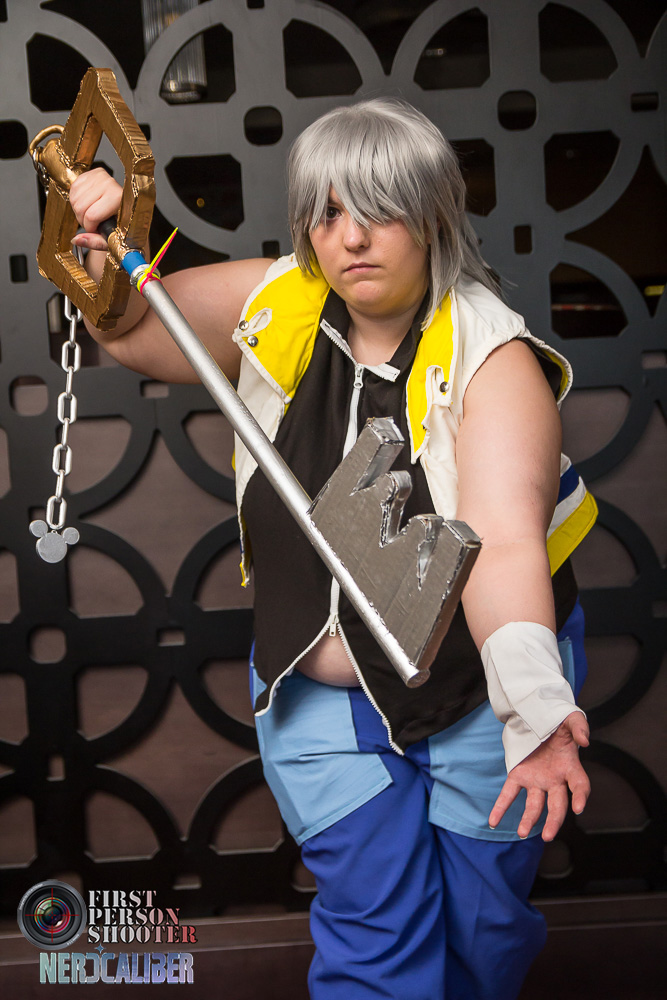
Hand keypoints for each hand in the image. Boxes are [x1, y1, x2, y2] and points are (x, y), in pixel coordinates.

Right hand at [70, 167, 122, 250]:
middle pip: (80, 207)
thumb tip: (76, 240)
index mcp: (119, 199)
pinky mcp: (91, 172)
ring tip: (91, 213)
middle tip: (93, 222)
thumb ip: (95, 242)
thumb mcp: (112, 239)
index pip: (92, 215)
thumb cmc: (122, 225)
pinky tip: (87, 203)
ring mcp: (100, 176)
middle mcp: (110, 183)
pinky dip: (76, 200)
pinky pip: (72, 189)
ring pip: (74, 199)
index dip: (90, 227)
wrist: (126, 210)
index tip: (97, 229)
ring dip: (79, 210)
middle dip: (83, 220)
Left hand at [489, 711, 589, 841]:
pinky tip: (493, 822)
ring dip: (528, 819)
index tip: (578, 808)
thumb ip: (580, 727)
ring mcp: (536, 779)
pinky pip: (509, 794)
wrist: (538, 717)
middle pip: (557, 804)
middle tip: (548, 835)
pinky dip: (501, 807)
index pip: (579, 785)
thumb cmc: (559, 721)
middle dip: (554, 820)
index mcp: (570, 767)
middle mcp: (554, 779)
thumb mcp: (571, 718)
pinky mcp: (518, 775)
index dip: (580, 797)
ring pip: (534, 804)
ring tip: (521, 832)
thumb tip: (585, 742)